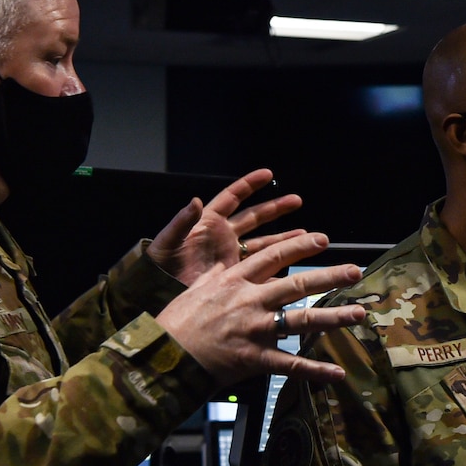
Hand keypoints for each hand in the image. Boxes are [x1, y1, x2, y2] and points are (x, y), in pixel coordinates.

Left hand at [148, 169, 303, 286]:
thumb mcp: (168, 239)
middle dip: (276, 208)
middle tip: (296, 201)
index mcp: (208, 221)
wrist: (159, 291)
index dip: (249, 185)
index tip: (268, 174)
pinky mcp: (235, 273)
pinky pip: (259, 267)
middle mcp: (224, 235)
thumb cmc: (160, 262)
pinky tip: (292, 264)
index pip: (233, 197)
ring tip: (305, 234)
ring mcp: (231, 254)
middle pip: (255, 216)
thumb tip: (195, 201)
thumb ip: (182, 221)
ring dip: (283, 237)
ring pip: (263, 242)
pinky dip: (276, 266)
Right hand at [154, 232, 364, 384]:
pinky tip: (337, 372)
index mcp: (234, 280)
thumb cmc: (177, 321)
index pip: (273, 257)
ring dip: (333, 317)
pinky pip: (291, 364)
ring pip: (301, 320)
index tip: (322, 239)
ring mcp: (254, 329)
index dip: (299, 246)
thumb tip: (225, 258)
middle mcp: (249, 300)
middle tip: (356, 271)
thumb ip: (219, 272)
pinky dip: (315, 370)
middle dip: (329, 276)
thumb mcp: (197, 287)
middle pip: (296, 284)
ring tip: (359, 314)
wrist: (162, 354)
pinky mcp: (254, 357)